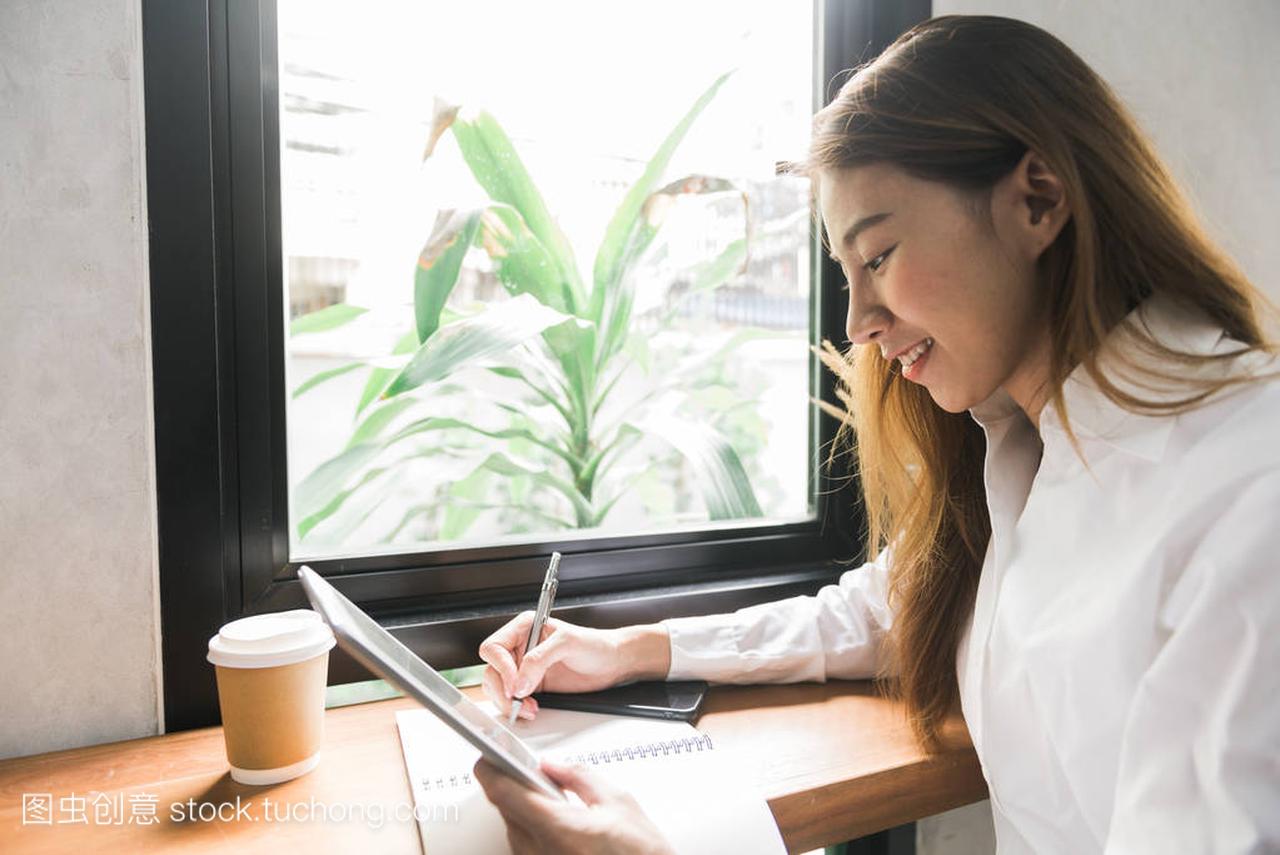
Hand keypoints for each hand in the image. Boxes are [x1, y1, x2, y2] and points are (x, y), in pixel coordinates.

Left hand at [473, 758, 674, 854]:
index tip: (488, 754)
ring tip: (556, 800)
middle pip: (506, 808)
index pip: (503, 792)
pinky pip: (525, 845)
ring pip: (514, 827)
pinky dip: (535, 828)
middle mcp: (540, 852)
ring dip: (526, 808)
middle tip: (535, 773)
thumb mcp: (617, 802)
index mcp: (558, 829)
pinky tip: (558, 821)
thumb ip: (579, 776)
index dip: (490, 768)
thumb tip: (553, 765)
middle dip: (517, 785)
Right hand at [478, 614, 628, 719]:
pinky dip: (517, 708)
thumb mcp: (567, 643)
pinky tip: (532, 709)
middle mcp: (520, 647)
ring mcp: (524, 669)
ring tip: (529, 707)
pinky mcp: (531, 686)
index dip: (501, 667)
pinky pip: (512, 700)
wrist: (612, 663)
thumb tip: (519, 683)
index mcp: (525, 628)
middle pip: (492, 670)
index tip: (516, 684)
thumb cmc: (595, 644)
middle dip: (503, 689)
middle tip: (520, 701)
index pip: (495, 647)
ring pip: (498, 688)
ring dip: (509, 702)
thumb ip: (539, 659)